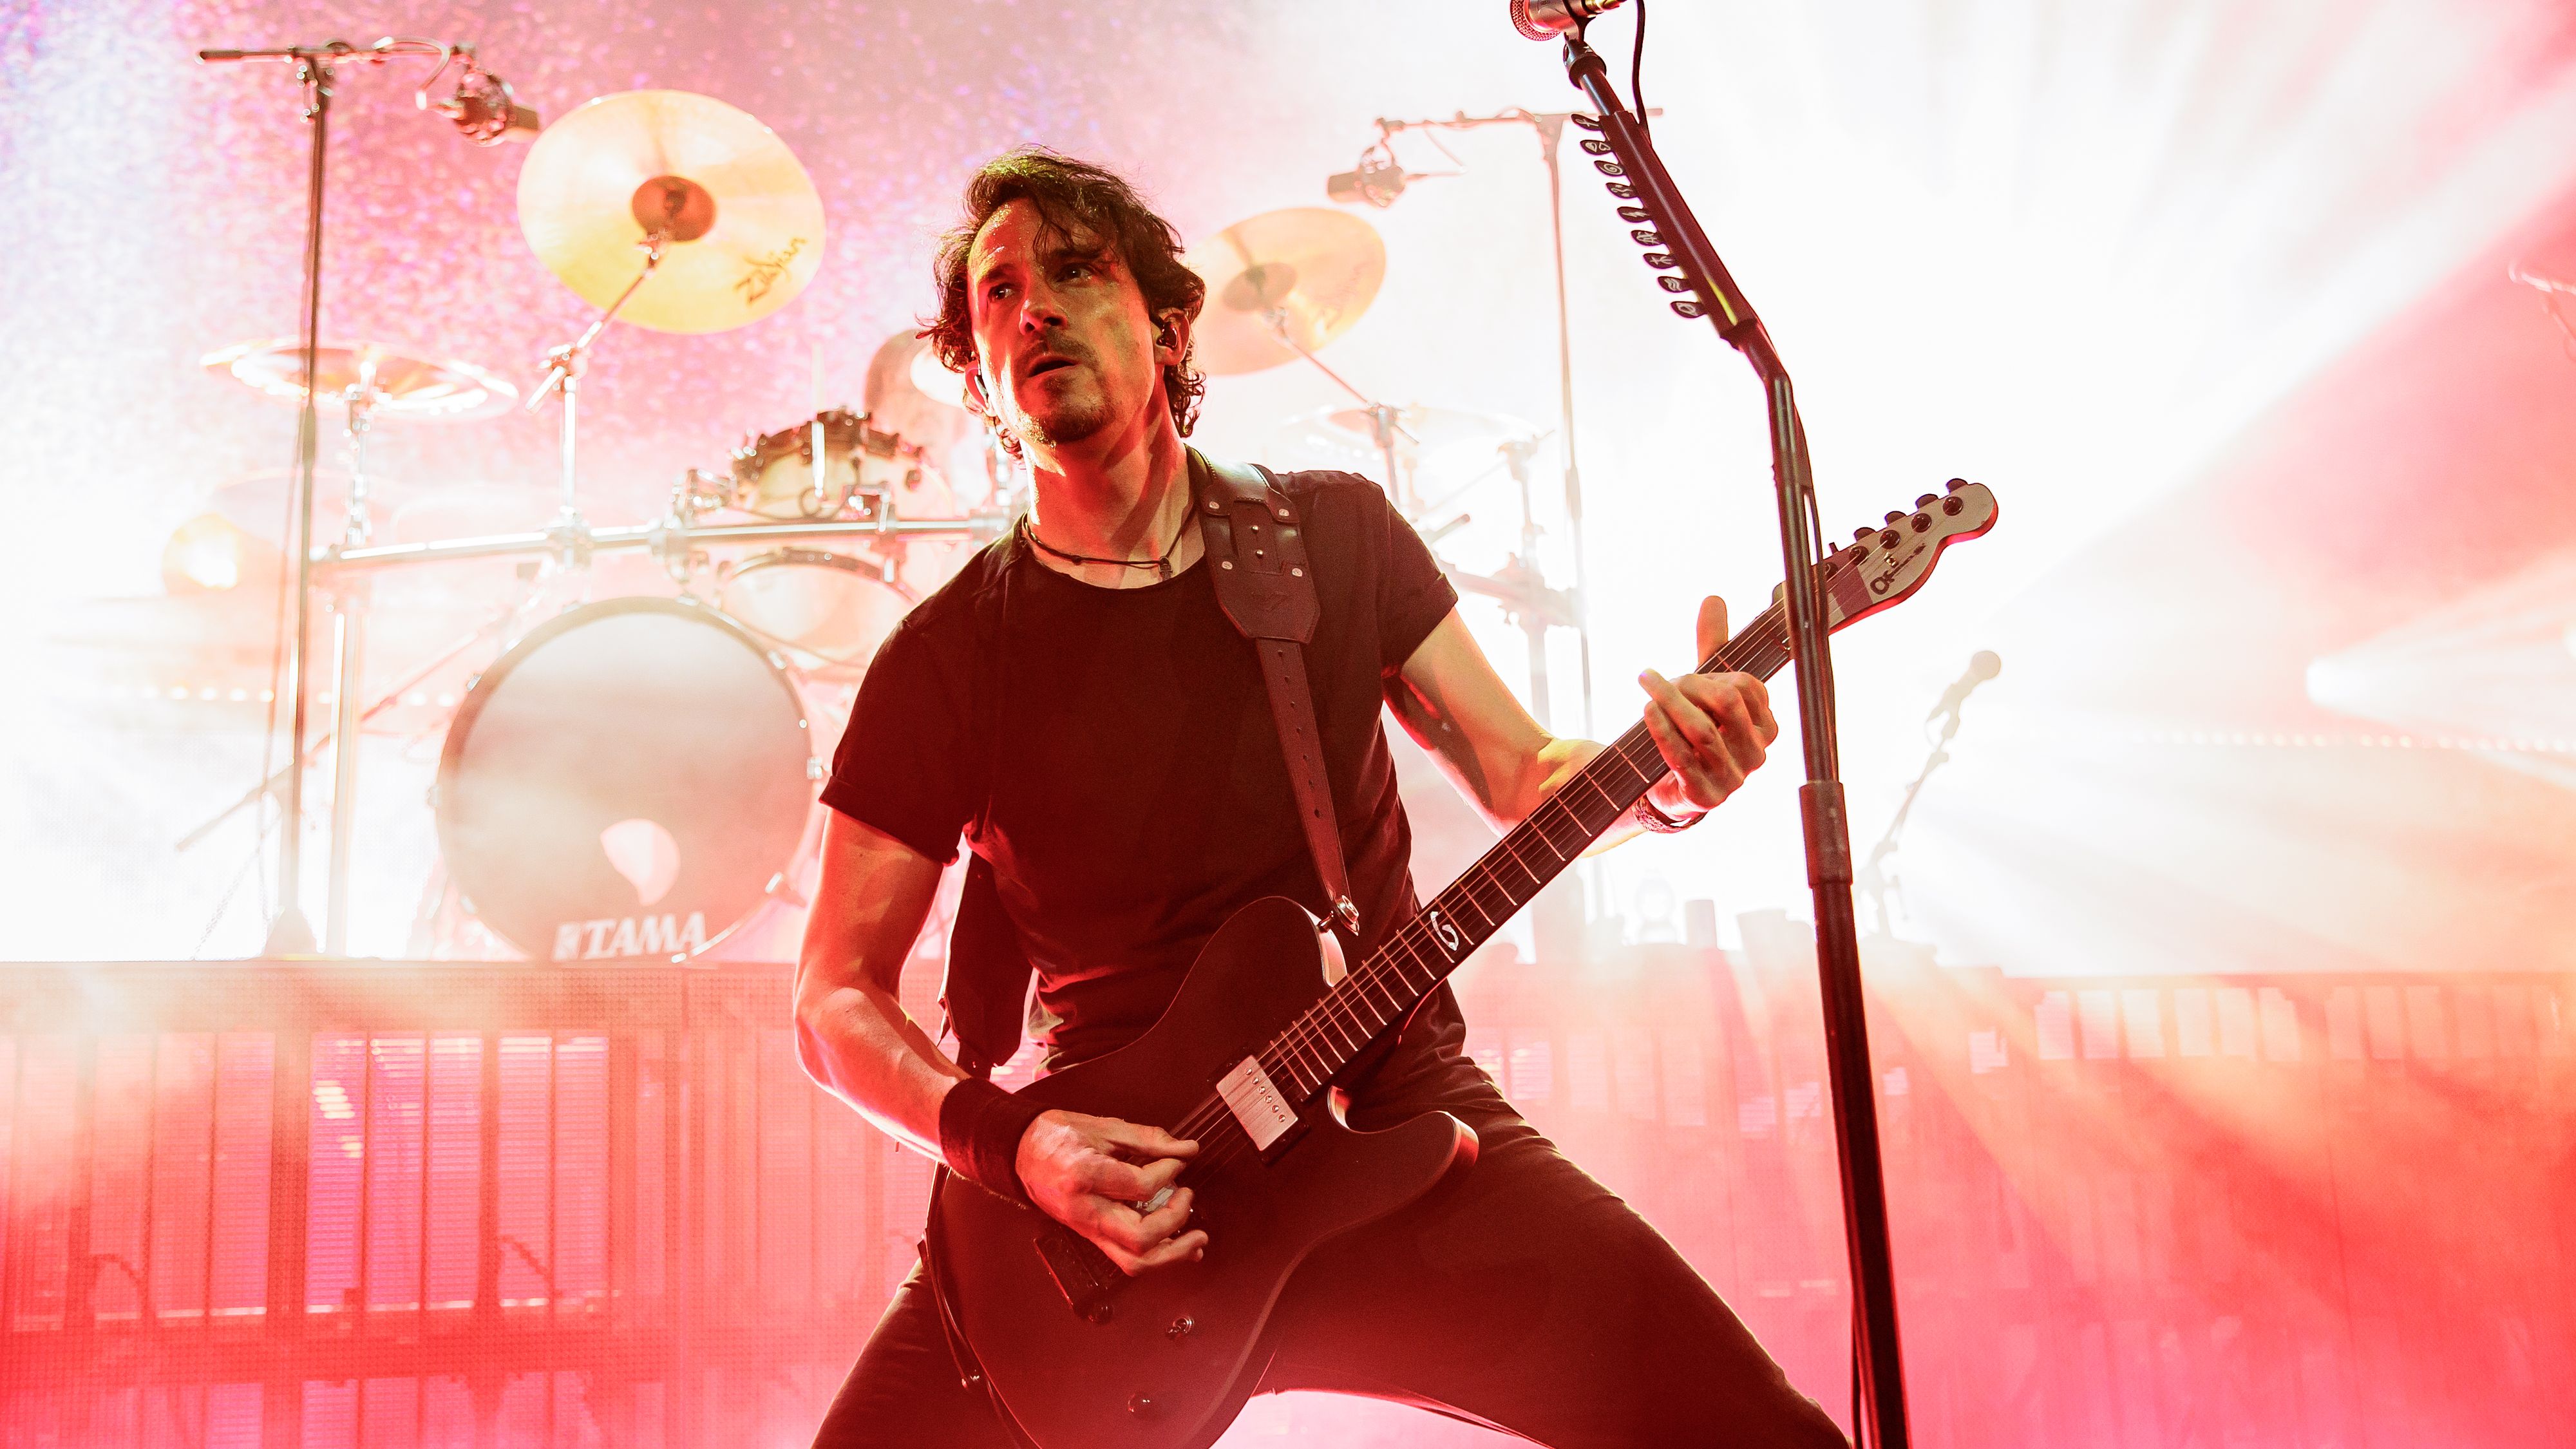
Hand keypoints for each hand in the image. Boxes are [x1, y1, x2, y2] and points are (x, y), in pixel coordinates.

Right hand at [1015, 1109, 1207, 1274]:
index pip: (1141, 1186)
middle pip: (1140, 1237)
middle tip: (1188, 1197)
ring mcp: (1086, 1229)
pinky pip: (1125, 1258)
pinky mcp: (1090, 1237)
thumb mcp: (1103, 1127)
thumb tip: (1185, 1148)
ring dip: (1172, 1254)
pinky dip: (1157, 1256)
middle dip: (1175, 1221)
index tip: (1178, 1160)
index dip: (1169, 1172)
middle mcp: (1085, 1210)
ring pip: (1134, 1261)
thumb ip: (1147, 1139)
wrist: (1022, 1151)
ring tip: (1196, 1239)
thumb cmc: (1056, 1137)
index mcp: (1084, 1176)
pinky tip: (1177, 1247)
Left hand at [1639, 595, 1780, 815]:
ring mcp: (1733, 779)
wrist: (1671, 785)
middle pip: (1726, 703)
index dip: (1713, 675)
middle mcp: (1757, 755)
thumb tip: (1713, 598)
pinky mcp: (1704, 796)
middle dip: (1688, 684)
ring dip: (1669, 702)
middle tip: (1655, 677)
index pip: (1747, 686)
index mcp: (1766, 728)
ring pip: (1702, 730)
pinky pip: (1681, 757)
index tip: (1688, 675)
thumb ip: (1713, 646)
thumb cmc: (1695, 729)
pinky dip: (1661, 730)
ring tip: (1646, 685)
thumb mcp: (1706, 688)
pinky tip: (1646, 711)